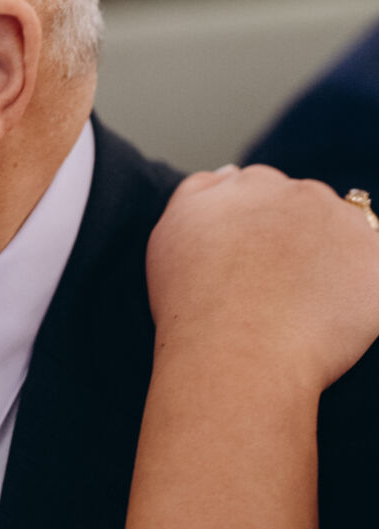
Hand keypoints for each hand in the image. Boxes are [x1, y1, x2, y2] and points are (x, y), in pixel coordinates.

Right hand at [147, 164, 378, 392]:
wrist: (236, 356)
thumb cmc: (194, 303)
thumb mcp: (171, 230)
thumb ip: (200, 189)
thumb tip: (231, 172)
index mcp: (252, 183)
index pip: (266, 190)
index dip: (260, 227)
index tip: (253, 262)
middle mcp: (300, 193)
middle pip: (309, 206)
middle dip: (300, 236)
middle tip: (278, 287)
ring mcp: (344, 225)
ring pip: (347, 232)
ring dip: (334, 257)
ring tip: (305, 305)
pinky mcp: (377, 263)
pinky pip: (374, 270)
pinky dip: (362, 290)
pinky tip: (333, 317)